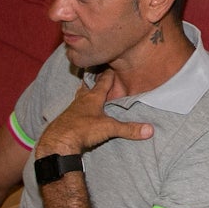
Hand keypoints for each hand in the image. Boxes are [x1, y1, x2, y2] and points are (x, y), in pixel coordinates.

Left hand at [35, 70, 153, 157]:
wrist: (58, 141)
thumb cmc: (83, 129)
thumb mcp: (109, 128)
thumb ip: (128, 129)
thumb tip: (150, 130)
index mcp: (93, 98)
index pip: (102, 82)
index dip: (108, 75)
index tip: (111, 66)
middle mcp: (81, 101)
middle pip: (88, 87)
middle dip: (93, 81)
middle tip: (95, 73)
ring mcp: (72, 110)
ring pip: (79, 97)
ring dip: (84, 94)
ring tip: (86, 91)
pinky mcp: (65, 120)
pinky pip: (73, 110)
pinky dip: (78, 108)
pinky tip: (78, 112)